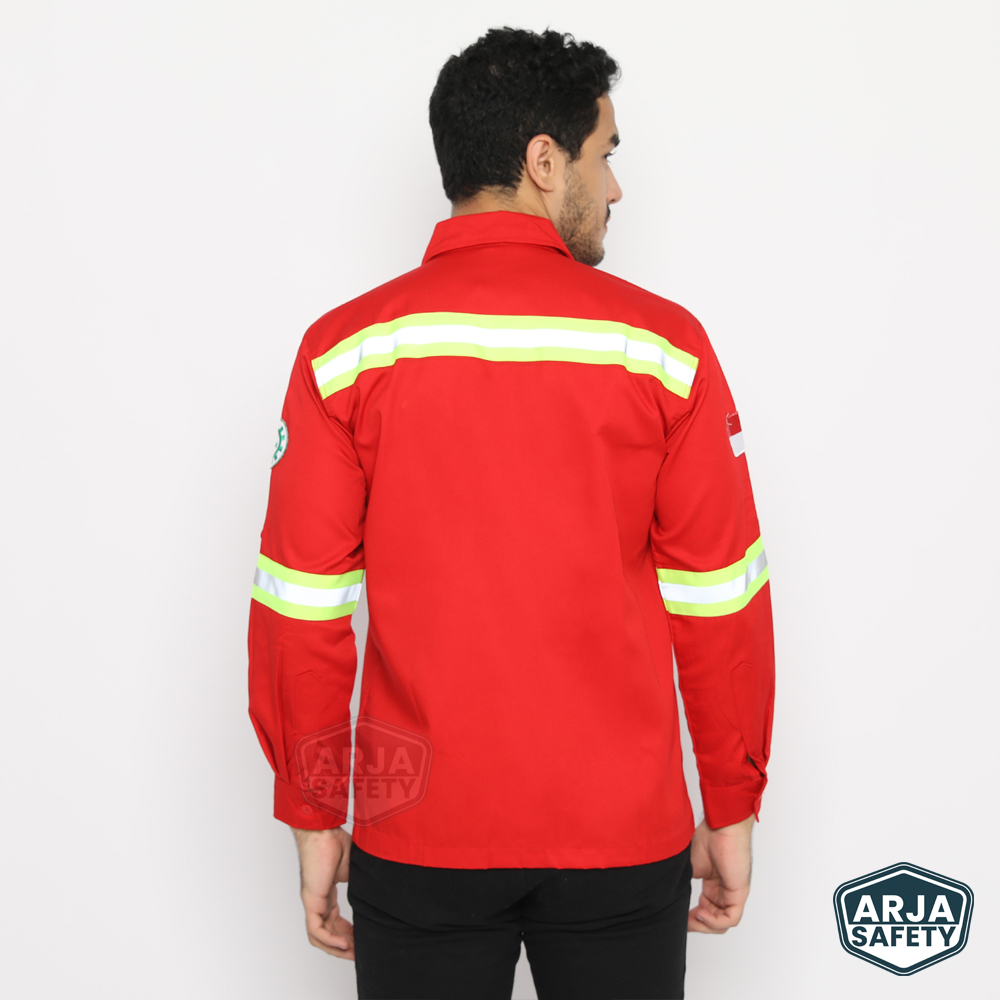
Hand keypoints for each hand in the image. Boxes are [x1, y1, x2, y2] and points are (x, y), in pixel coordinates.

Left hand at [292, 826, 354, 959]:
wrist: (324, 831)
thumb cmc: (336, 841)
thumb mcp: (355, 868)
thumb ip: (361, 882)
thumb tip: (380, 887)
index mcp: (327, 893)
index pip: (335, 922)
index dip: (347, 934)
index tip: (360, 942)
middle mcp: (319, 900)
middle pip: (327, 933)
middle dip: (343, 947)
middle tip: (358, 955)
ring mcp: (313, 901)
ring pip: (319, 936)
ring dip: (335, 948)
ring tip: (352, 954)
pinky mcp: (311, 900)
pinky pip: (316, 929)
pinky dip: (329, 940)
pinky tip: (344, 944)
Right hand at [687, 812, 754, 932]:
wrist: (721, 826)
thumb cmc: (707, 837)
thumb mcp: (689, 866)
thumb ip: (683, 883)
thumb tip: (670, 898)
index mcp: (713, 884)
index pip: (706, 910)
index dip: (693, 919)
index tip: (679, 918)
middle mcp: (724, 891)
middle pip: (714, 920)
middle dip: (697, 925)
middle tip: (684, 922)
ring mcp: (733, 892)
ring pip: (723, 923)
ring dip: (706, 925)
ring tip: (693, 917)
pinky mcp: (739, 892)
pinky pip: (731, 918)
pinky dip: (715, 922)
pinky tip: (701, 913)